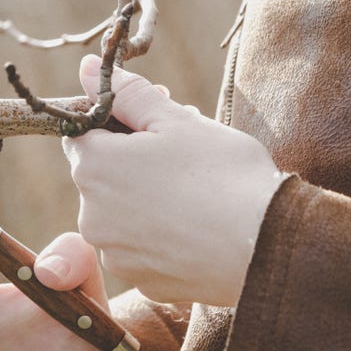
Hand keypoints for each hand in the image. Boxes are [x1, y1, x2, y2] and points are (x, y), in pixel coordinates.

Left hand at [63, 55, 283, 305]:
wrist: (268, 246)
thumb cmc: (224, 174)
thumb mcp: (177, 120)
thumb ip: (128, 94)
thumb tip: (86, 68)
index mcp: (94, 166)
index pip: (82, 133)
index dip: (115, 123)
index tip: (151, 125)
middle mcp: (91, 214)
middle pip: (100, 176)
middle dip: (131, 161)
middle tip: (182, 155)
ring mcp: (114, 253)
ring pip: (120, 215)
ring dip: (143, 201)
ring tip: (194, 192)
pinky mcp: (139, 282)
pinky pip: (141, 250)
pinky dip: (159, 238)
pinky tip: (195, 229)